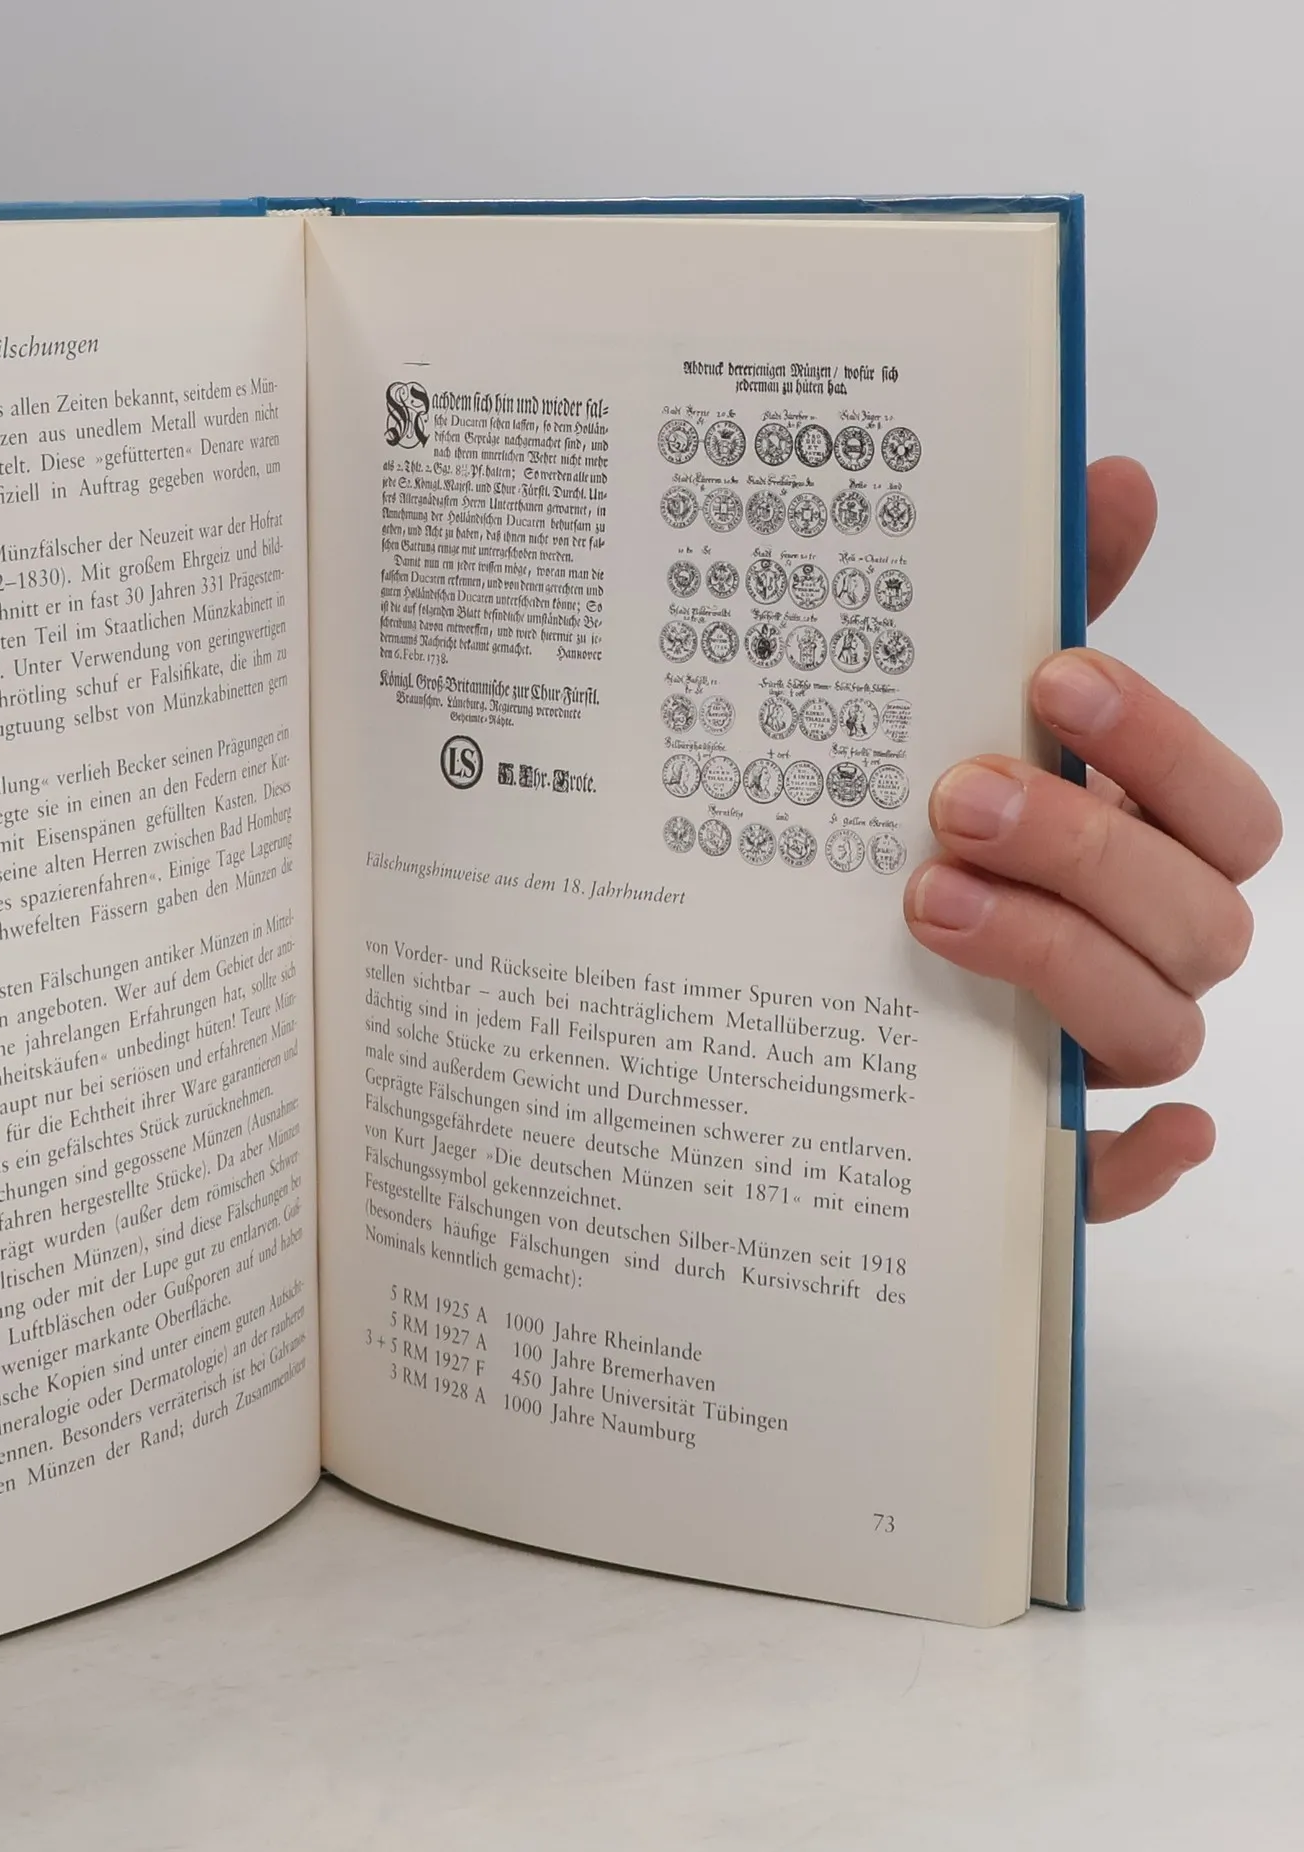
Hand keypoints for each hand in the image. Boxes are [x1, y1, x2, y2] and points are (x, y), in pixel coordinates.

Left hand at [905, 457, 1280, 1221]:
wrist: (821, 966)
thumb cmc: (938, 832)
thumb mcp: (974, 722)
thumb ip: (1056, 609)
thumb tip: (1108, 474)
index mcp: (1153, 849)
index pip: (1226, 809)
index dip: (1161, 742)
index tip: (1050, 678)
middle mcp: (1146, 951)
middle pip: (1197, 920)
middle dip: (1086, 850)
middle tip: (956, 797)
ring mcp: (1096, 1048)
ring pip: (1156, 1032)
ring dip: (1063, 965)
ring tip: (929, 902)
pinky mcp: (1040, 1143)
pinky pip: (1109, 1181)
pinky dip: (1130, 1167)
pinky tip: (1115, 1133)